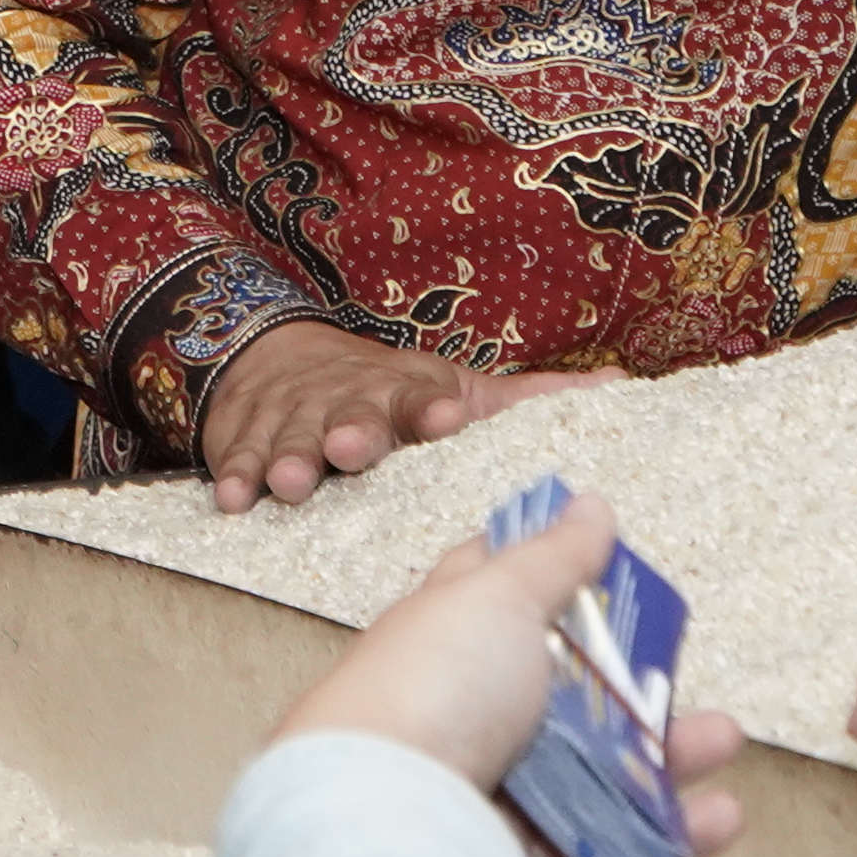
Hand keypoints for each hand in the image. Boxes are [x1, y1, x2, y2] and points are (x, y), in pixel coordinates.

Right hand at [197, 322, 589, 510]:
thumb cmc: (392, 392)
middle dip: (353, 427)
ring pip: (293, 434)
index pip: (422, 392)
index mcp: (407, 390)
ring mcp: (296, 416)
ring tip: (293, 483)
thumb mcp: (460, 386)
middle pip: (353, 411)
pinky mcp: (248, 436)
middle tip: (353, 449)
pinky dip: (236, 473)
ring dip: (293, 455)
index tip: (447, 415)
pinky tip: (235, 498)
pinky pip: (239, 455)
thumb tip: (622, 384)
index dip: (433, 404)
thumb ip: (534, 398)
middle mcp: (350, 398)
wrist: (283, 358)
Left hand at [274, 496, 747, 856]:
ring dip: (670, 817)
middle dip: (657, 736)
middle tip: (717, 730)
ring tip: (726, 812)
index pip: (503, 619)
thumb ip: (551, 560)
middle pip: (576, 733)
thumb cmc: (428, 691)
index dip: (565, 605)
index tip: (632, 601)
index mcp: (449, 654)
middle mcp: (462, 736)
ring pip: (593, 818)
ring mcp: (481, 818)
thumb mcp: (497, 599)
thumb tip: (590, 506)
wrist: (376, 822)